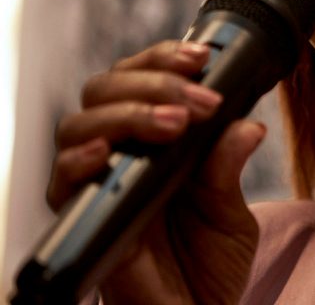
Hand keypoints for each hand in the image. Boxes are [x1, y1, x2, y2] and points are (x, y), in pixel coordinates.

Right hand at [47, 41, 263, 304]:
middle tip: (199, 101)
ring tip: (175, 123)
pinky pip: (61, 182)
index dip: (165, 58)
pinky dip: (79, 161)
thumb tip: (247, 124)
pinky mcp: (83, 219)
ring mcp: (97, 184)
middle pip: (105, 90)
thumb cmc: (207, 263)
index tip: (203, 57)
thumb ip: (228, 165)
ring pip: (80, 124)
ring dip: (128, 113)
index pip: (141, 77)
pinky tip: (107, 153)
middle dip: (153, 81)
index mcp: (155, 140)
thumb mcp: (229, 209)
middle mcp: (119, 154)